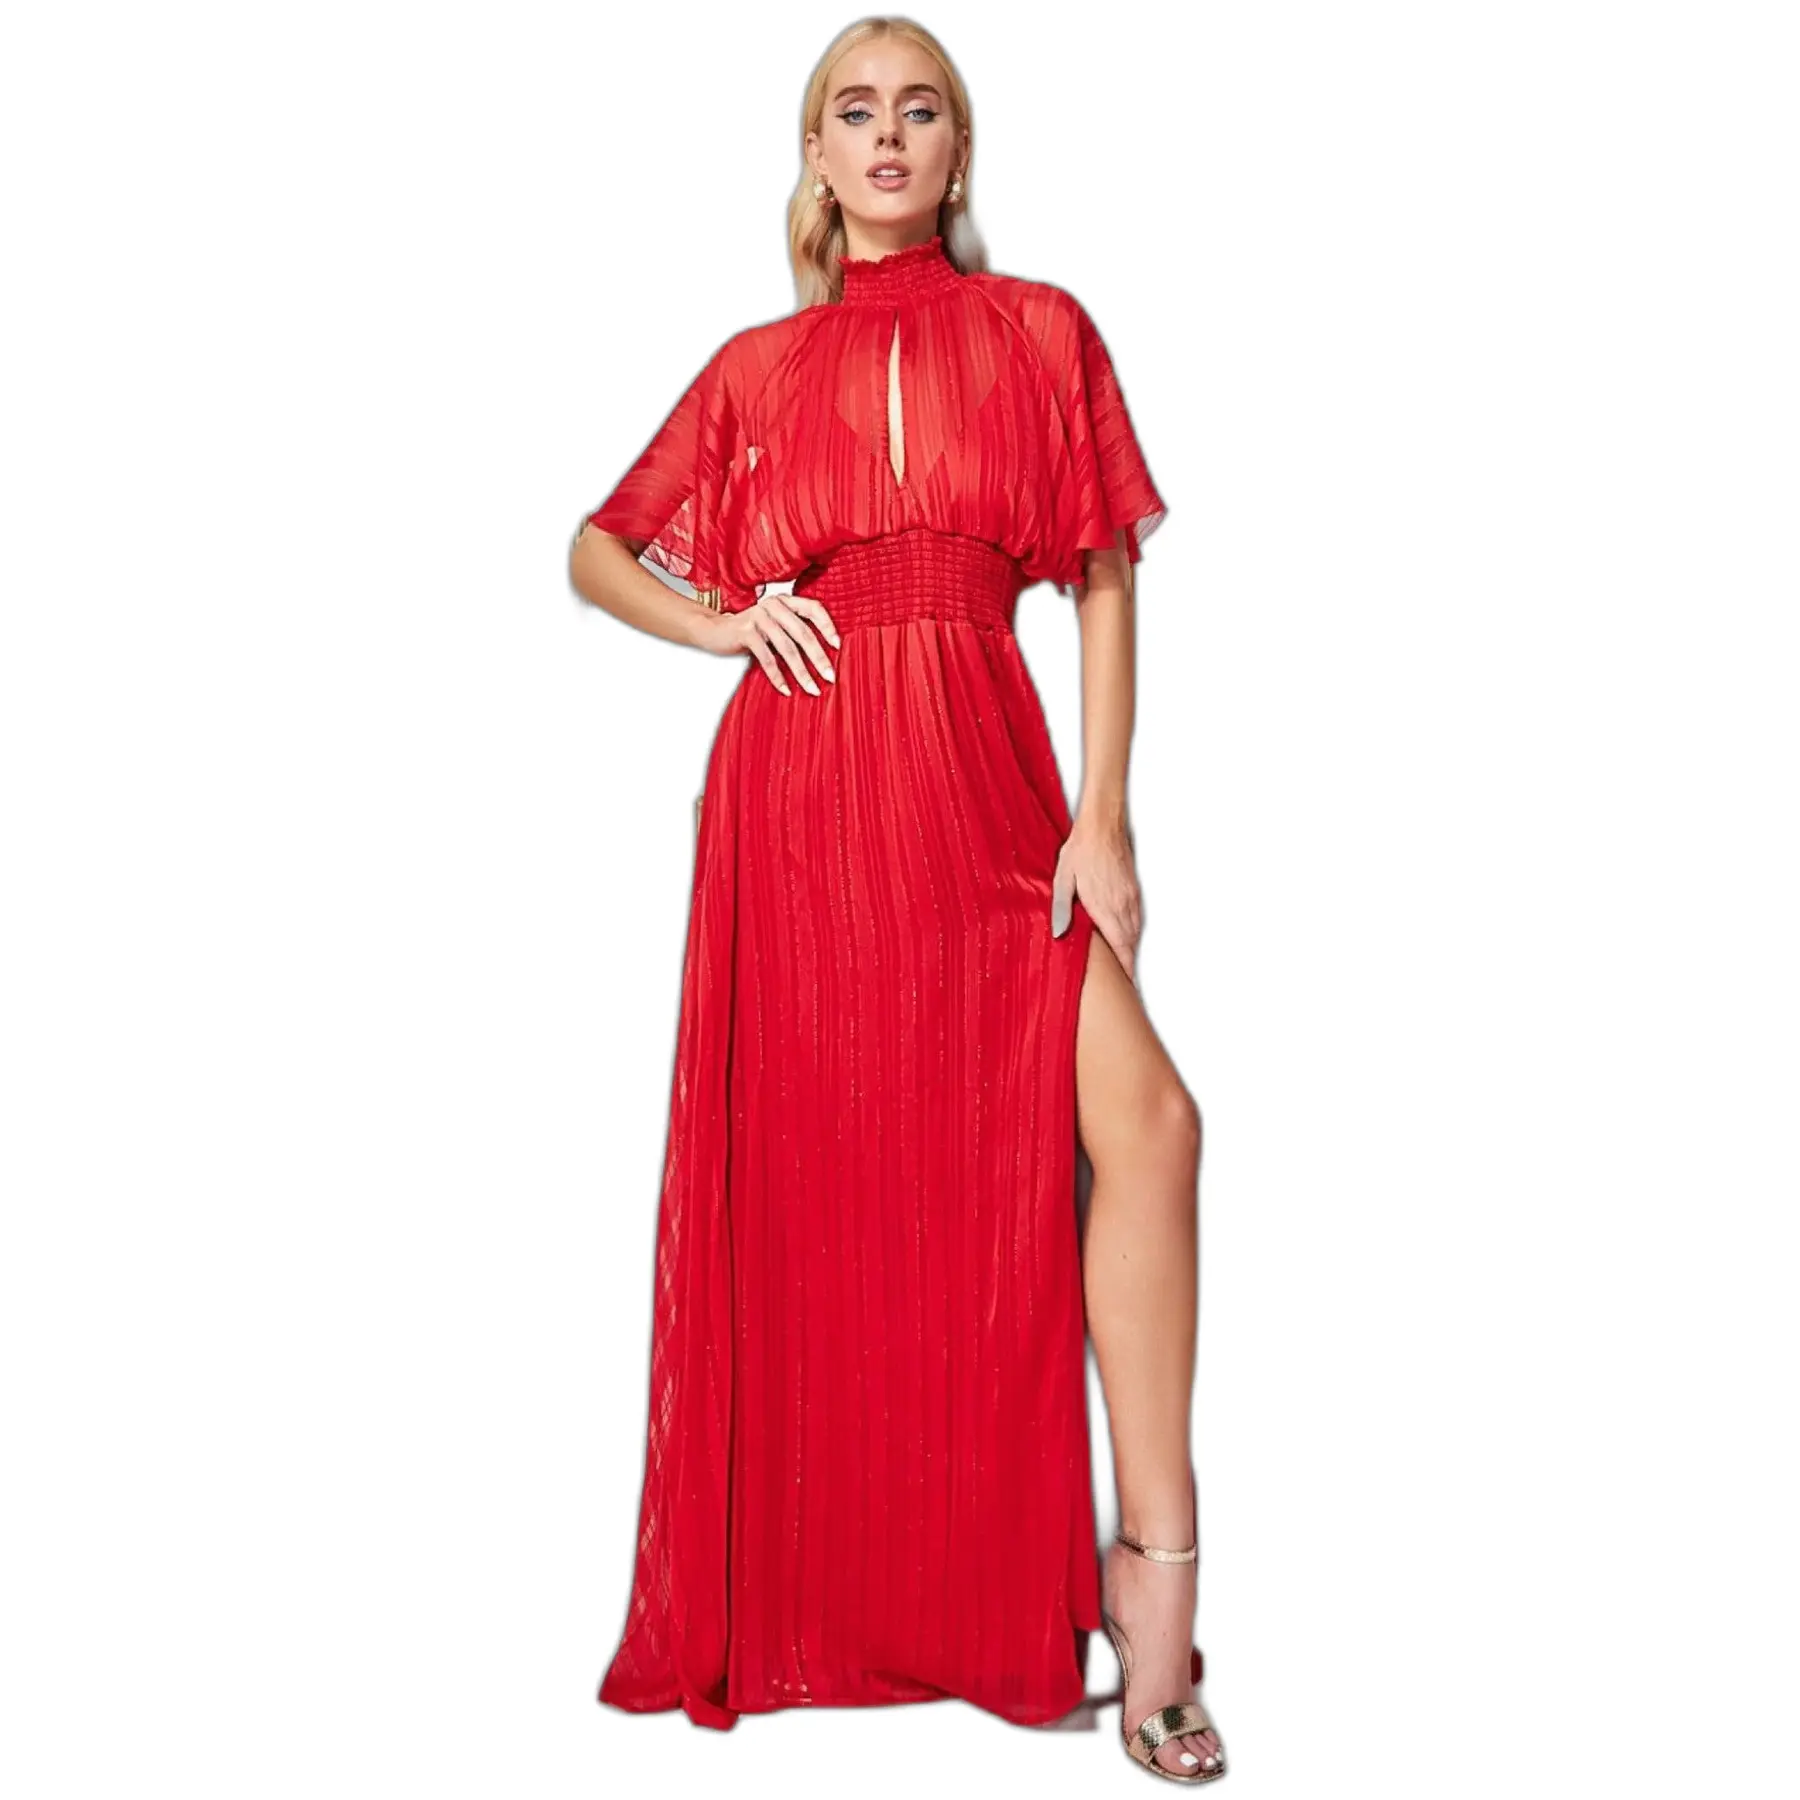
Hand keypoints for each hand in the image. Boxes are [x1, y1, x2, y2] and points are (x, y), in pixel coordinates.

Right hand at [698, 592, 839, 695]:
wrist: (714, 631)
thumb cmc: (750, 632)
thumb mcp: (774, 625)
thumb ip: (793, 629)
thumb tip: (823, 653)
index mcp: (785, 601)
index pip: (814, 608)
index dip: (828, 626)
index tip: (838, 647)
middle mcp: (774, 605)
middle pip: (803, 633)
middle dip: (819, 658)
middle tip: (830, 677)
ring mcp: (759, 617)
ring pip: (787, 648)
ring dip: (801, 672)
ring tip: (812, 689)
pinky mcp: (746, 632)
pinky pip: (767, 658)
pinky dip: (777, 676)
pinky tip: (785, 690)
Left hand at [1051, 807, 1142, 983]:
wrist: (1103, 825)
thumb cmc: (1080, 850)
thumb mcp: (1062, 879)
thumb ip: (1062, 908)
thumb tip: (1060, 934)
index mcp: (1104, 906)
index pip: (1120, 947)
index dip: (1124, 969)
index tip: (1125, 986)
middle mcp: (1123, 905)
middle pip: (1130, 944)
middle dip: (1128, 965)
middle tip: (1125, 984)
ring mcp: (1131, 897)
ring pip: (1135, 932)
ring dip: (1130, 950)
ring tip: (1125, 967)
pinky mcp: (1134, 890)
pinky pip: (1137, 918)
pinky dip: (1132, 933)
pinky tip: (1125, 937)